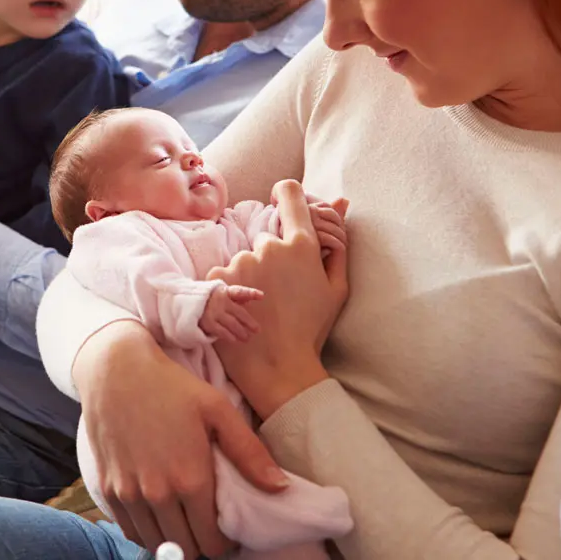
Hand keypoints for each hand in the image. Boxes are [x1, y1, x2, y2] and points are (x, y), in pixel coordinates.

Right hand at [75, 321, 289, 558]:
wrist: (116, 369)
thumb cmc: (172, 386)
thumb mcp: (218, 410)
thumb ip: (249, 454)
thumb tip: (280, 488)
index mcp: (191, 480)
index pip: (213, 542)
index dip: (225, 541)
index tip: (227, 527)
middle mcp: (158, 494)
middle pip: (185, 549)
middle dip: (200, 542)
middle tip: (206, 523)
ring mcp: (129, 494)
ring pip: (156, 544)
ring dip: (173, 538)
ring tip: (183, 517)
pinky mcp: (107, 488)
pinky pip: (130, 530)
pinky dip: (146, 529)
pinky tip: (157, 511)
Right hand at [200, 285, 262, 342]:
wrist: (187, 303)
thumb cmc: (209, 298)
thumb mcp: (221, 293)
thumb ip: (236, 297)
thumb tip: (251, 301)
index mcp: (225, 291)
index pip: (239, 292)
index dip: (250, 293)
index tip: (261, 296)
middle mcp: (220, 301)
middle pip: (239, 313)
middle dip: (249, 322)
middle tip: (257, 330)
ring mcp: (214, 312)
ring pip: (232, 324)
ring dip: (241, 332)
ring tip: (247, 338)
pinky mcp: (208, 322)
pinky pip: (222, 331)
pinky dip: (229, 336)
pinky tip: (235, 340)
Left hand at [209, 180, 349, 419]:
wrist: (279, 367)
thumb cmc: (312, 329)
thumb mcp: (337, 287)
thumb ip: (338, 241)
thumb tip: (342, 201)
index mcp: (302, 245)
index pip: (289, 193)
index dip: (286, 195)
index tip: (283, 205)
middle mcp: (269, 246)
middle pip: (267, 236)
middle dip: (273, 256)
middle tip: (281, 290)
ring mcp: (242, 261)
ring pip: (246, 257)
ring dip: (252, 274)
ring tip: (263, 306)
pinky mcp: (219, 277)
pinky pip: (226, 273)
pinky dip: (232, 288)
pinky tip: (244, 310)